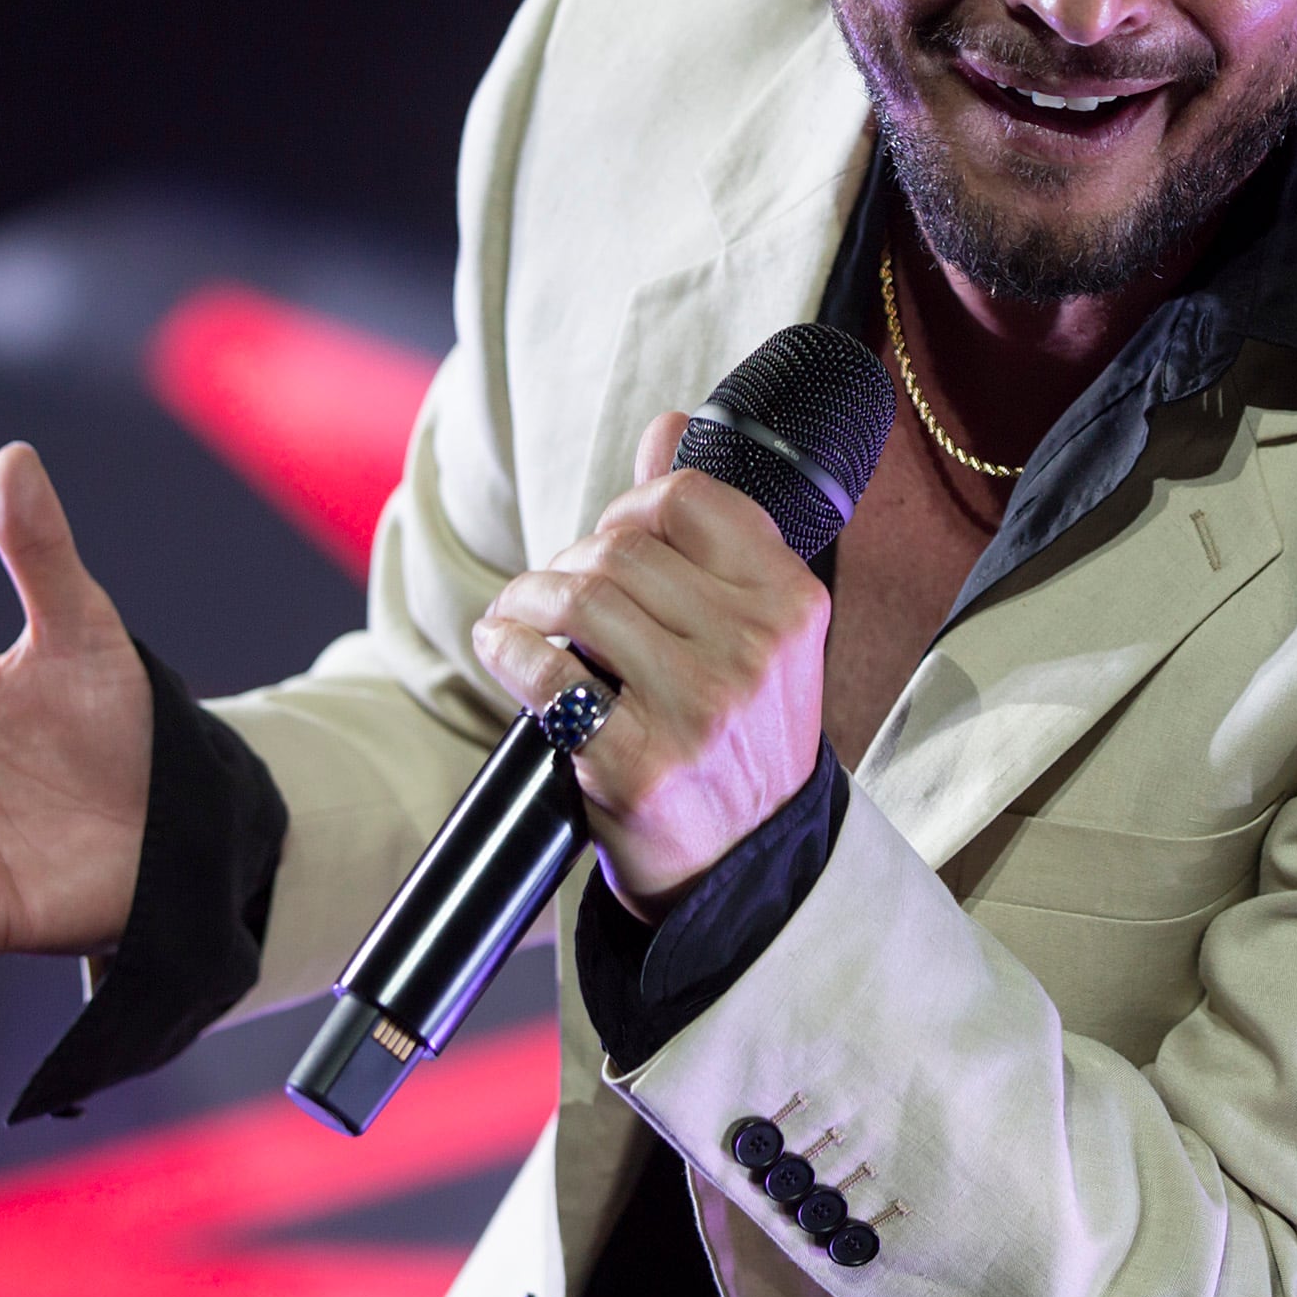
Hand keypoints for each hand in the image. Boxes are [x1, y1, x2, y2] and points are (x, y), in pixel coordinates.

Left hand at [474, 411, 828, 915]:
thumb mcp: (756, 632)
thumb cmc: (740, 736)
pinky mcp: (637, 764)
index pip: (685, 499)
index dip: (626, 508)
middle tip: (551, 594)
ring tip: (519, 619)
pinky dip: (508, 649)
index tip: (606, 540)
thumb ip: (712, 530)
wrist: (746, 868)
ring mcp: (698, 710)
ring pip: (578, 597)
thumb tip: (667, 427)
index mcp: (792, 604)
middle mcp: (754, 651)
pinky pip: (546, 673)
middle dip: (567, 560)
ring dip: (526, 600)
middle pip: (619, 546)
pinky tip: (505, 650)